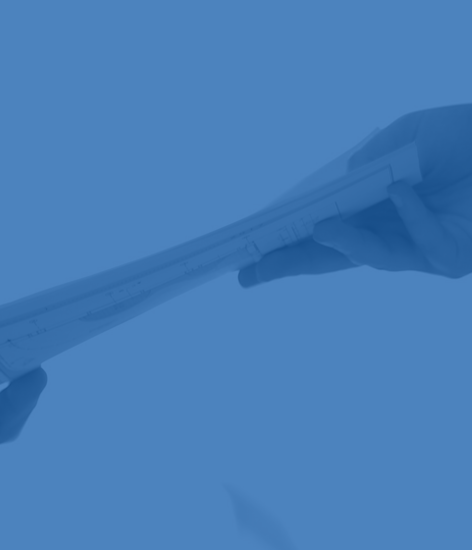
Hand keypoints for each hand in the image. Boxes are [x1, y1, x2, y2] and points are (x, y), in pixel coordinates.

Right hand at [238, 104, 471, 286]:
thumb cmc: (464, 139)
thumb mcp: (408, 136)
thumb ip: (372, 157)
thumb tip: (342, 180)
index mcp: (372, 210)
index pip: (323, 231)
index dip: (288, 243)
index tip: (252, 254)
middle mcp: (390, 234)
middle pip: (332, 257)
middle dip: (291, 264)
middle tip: (252, 273)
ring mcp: (419, 250)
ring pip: (372, 256)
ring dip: (345, 241)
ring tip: (319, 226)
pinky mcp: (449, 258)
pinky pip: (421, 241)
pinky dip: (409, 213)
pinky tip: (400, 188)